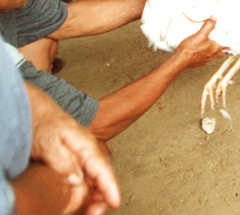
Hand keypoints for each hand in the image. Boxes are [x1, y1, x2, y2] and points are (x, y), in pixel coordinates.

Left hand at [27, 85, 120, 214]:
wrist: (41, 116)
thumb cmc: (46, 126)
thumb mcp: (51, 142)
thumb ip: (64, 160)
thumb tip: (77, 179)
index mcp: (87, 147)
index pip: (103, 171)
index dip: (110, 188)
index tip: (115, 202)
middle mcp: (90, 154)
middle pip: (103, 179)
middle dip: (103, 198)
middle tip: (93, 214)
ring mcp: (85, 159)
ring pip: (96, 182)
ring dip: (95, 198)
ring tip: (89, 212)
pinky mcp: (78, 164)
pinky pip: (88, 180)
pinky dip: (88, 193)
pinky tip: (82, 202)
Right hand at [175, 18, 225, 68]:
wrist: (180, 60)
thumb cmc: (191, 48)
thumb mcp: (200, 34)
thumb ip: (208, 26)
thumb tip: (214, 18)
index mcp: (214, 49)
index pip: (226, 46)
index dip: (228, 41)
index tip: (228, 38)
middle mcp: (211, 56)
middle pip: (220, 53)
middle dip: (221, 49)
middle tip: (219, 43)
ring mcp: (204, 60)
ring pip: (212, 57)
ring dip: (212, 52)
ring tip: (208, 46)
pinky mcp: (198, 63)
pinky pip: (204, 59)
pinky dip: (203, 55)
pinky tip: (199, 51)